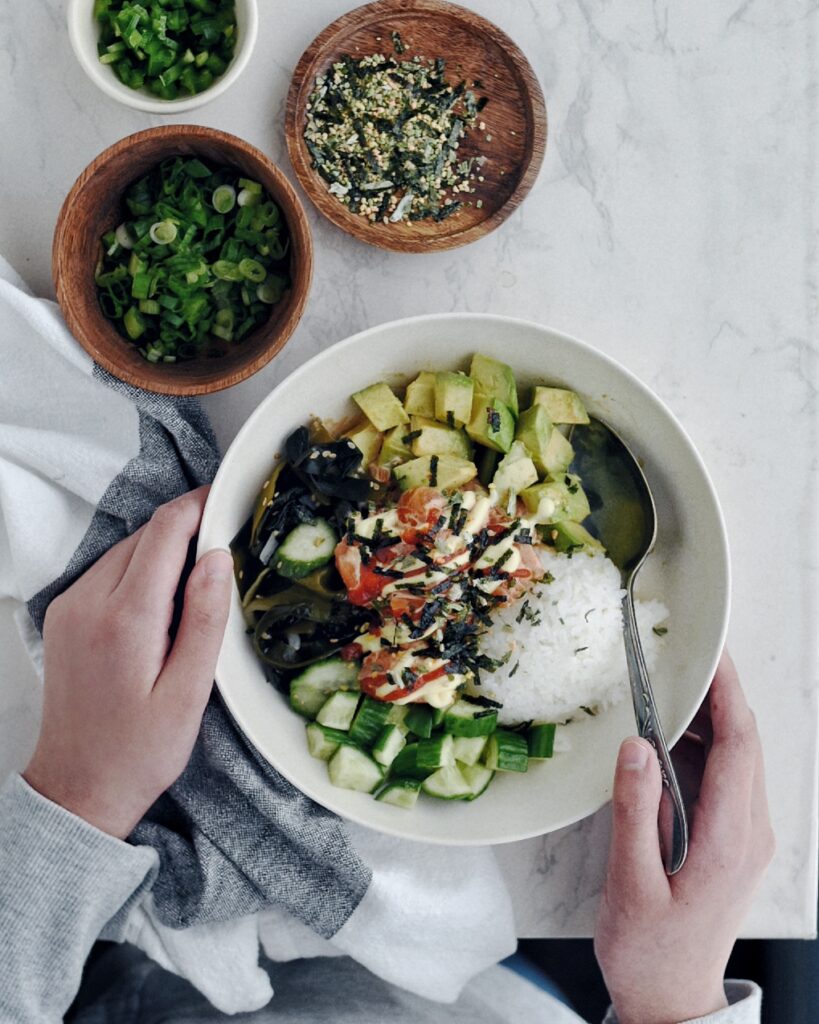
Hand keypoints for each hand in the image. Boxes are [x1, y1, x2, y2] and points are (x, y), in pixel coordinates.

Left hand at [24, 487, 231, 838]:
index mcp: (124, 618)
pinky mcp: (64, 616)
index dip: (199, 506)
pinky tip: (163, 604)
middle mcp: (87, 602)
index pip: (164, 532)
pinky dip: (140, 571)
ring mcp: (69, 607)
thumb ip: (204, 619)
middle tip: (226, 546)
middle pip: (144, 536)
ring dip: (164, 552)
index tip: (228, 500)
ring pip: (125, 550)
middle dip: (186, 530)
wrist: (77, 788)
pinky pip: (108, 572)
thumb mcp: (188, 693)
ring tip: (199, 582)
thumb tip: (216, 557)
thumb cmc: (139, 750)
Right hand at [594, 651, 773, 1023]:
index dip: (728, 693)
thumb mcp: (631, 882)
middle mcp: (750, 832)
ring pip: (738, 758)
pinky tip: (670, 737)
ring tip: (670, 687)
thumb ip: (635, 812)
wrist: (672, 999)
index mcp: (731, 839)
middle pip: (746, 744)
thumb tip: (636, 746)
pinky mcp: (733, 842)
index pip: (740, 745)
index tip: (711, 653)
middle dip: (720, 694)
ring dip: (710, 720)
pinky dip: (703, 747)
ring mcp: (746, 837)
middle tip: (684, 655)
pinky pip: (726, 779)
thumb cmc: (649, 950)